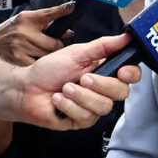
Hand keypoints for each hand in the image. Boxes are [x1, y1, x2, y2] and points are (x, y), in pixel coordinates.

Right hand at [0, 3, 74, 65]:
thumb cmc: (13, 31)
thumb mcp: (27, 22)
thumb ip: (47, 25)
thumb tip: (69, 33)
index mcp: (27, 19)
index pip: (48, 14)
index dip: (61, 10)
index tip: (71, 7)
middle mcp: (24, 31)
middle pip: (54, 44)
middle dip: (57, 46)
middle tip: (52, 46)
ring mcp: (21, 46)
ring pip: (48, 55)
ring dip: (49, 56)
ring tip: (40, 52)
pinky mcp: (18, 58)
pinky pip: (39, 63)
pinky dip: (40, 64)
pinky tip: (35, 60)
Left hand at [19, 33, 140, 130]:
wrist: (26, 88)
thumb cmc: (49, 69)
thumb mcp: (77, 52)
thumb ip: (103, 46)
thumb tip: (125, 36)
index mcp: (105, 71)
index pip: (131, 76)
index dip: (131, 74)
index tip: (121, 71)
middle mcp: (102, 91)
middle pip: (121, 92)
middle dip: (101, 84)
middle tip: (81, 78)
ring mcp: (93, 108)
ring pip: (103, 106)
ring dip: (80, 96)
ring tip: (64, 88)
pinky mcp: (82, 121)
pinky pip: (86, 117)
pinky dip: (69, 106)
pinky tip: (58, 100)